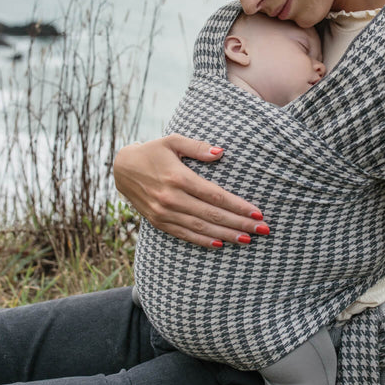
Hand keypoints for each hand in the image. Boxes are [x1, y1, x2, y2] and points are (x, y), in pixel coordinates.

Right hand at [113, 134, 268, 247]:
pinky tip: (221, 244)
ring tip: (248, 239)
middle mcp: (171, 198)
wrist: (122, 169)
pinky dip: (203, 241)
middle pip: (212, 215)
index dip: (238, 205)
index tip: (257, 212)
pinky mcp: (158, 222)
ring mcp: (163, 213)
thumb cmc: (153, 152)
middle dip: (240, 223)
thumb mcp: (172, 141)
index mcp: (178, 177)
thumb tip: (221, 152)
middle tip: (262, 229)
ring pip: (201, 228)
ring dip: (226, 235)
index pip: (215, 196)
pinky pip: (184, 235)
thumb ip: (197, 147)